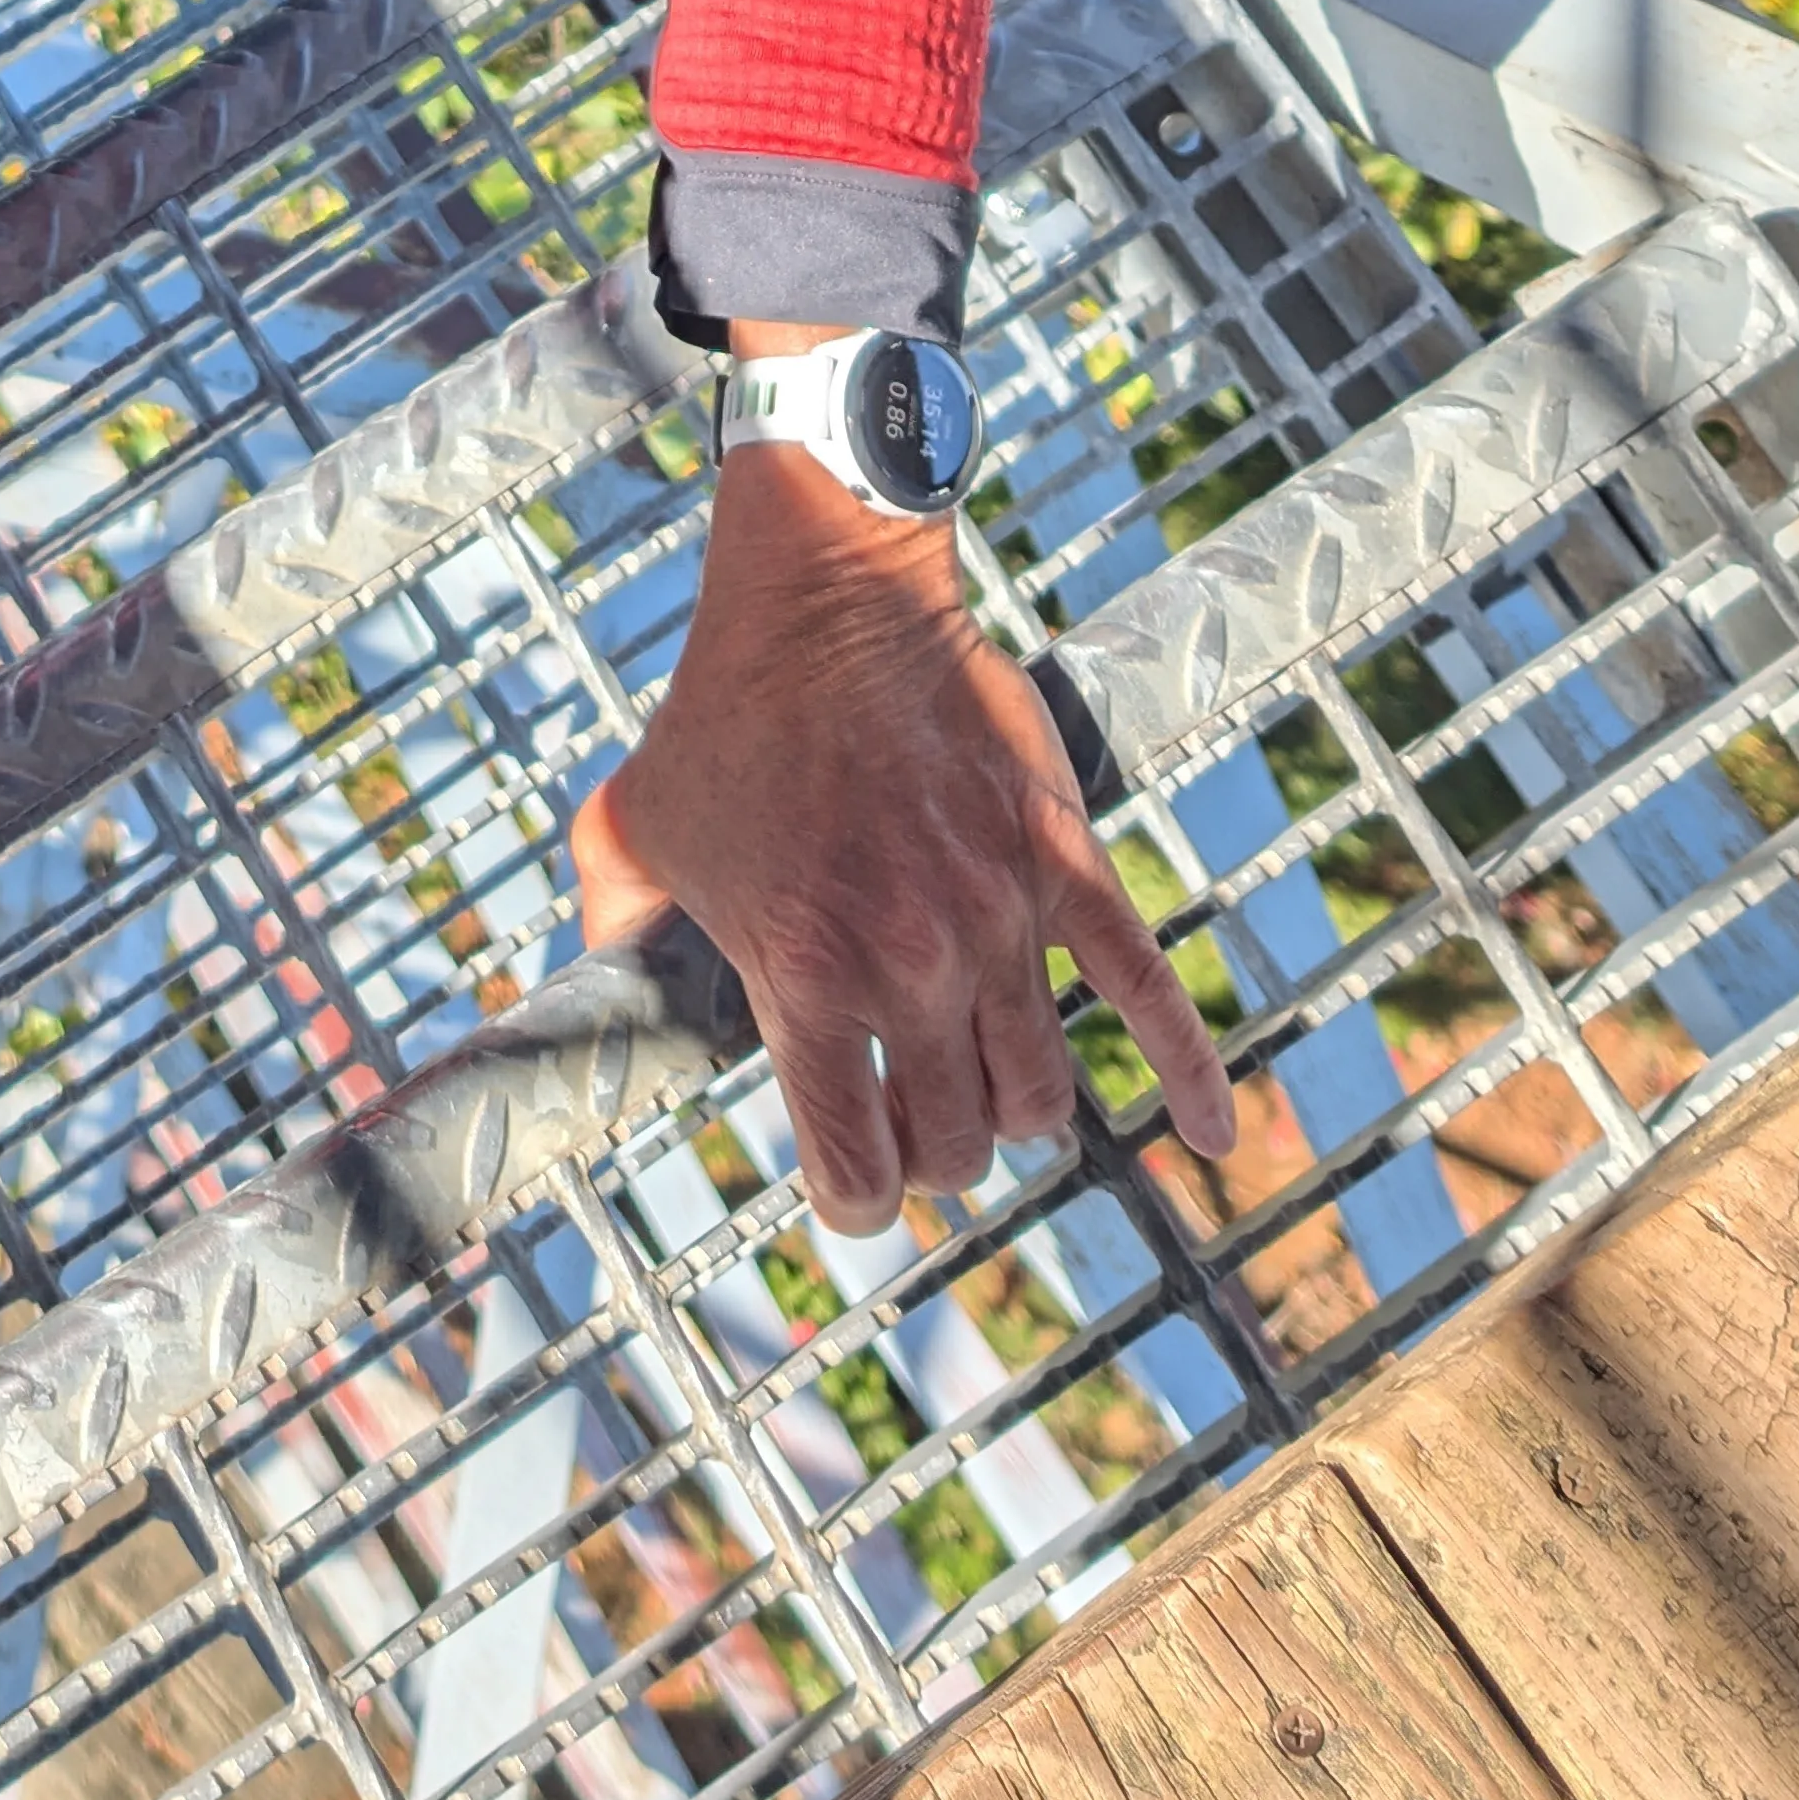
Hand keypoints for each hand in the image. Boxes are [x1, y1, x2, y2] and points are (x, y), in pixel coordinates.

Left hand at [573, 423, 1237, 1222]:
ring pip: (1038, 1094)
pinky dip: (1188, 1075)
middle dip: (930, 1153)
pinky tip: (1212, 1132)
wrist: (828, 599)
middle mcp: (912, 968)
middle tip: (909, 1117)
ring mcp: (1000, 921)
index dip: (855, 1200)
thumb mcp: (633, 829)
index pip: (858, 1171)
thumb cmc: (721, 716)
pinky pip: (1148, 992)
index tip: (853, 1184)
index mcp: (806, 982)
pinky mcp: (1064, 867)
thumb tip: (586, 990)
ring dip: (1010, 1112)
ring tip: (980, 1088)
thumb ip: (611, 922)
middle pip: (954, 1145)